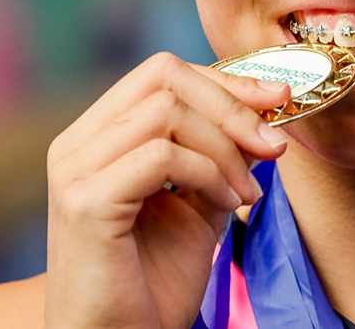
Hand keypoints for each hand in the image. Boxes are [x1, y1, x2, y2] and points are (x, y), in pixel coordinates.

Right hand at [44, 52, 290, 328]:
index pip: (162, 73)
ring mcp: (75, 170)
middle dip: (231, 103)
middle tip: (273, 143)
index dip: (225, 79)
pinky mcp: (85, 202)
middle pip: (163, 76)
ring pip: (166, 111)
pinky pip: (161, 155)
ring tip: (246, 194)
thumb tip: (268, 106)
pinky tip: (227, 205)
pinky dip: (208, 173)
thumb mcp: (201, 202)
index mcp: (96, 136)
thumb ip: (223, 153)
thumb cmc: (152, 282)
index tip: (279, 99)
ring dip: (224, 148)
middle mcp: (76, 144)